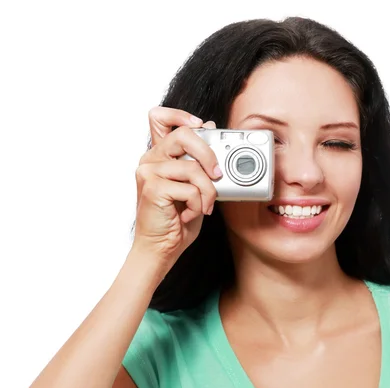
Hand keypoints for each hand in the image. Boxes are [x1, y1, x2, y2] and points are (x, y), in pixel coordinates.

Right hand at [130, 106, 221, 274]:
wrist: (162, 248)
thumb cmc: (178, 218)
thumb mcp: (195, 185)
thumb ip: (199, 159)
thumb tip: (211, 127)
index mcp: (159, 155)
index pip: (159, 117)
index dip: (181, 115)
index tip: (202, 126)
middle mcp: (150, 159)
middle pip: (184, 135)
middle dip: (209, 154)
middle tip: (218, 174)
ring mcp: (149, 172)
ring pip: (193, 167)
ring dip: (208, 191)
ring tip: (204, 206)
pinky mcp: (153, 188)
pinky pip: (190, 188)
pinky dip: (198, 204)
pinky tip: (190, 214)